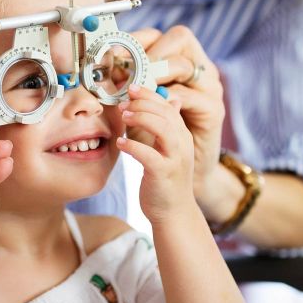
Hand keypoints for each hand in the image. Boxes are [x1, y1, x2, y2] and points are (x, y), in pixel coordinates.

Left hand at [117, 84, 194, 223]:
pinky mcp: (164, 174)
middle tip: (123, 102)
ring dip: (141, 118)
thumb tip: (171, 100)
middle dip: (143, 103)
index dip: (149, 94)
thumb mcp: (170, 150)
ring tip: (123, 116)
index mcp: (182, 135)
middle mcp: (182, 144)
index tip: (131, 88)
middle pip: (166, 113)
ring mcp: (175, 159)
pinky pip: (149, 155)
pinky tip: (120, 143)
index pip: (168, 106)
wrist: (174, 214)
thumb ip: (168, 126)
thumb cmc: (166, 181)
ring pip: (163, 129)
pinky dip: (134, 146)